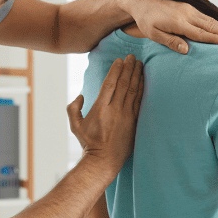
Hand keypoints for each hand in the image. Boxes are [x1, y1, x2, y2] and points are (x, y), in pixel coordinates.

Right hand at [67, 54, 143, 174]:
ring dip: (137, 76)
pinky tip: (143, 81)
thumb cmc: (89, 143)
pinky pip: (139, 101)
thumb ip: (73, 108)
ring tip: (140, 64)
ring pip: (133, 91)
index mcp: (101, 108)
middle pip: (124, 84)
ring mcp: (126, 115)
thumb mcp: (75, 125)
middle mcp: (115, 110)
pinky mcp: (134, 121)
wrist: (104, 160)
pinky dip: (142, 89)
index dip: (116, 70)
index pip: (110, 84)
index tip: (120, 60)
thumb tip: (80, 96)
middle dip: (129, 68)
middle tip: (133, 57)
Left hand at [122, 0, 217, 53]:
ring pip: (209, 19)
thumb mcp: (153, 34)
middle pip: (210, 25)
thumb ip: (170, 41)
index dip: (214, 38)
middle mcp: (186, 14)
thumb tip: (186, 50)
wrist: (142, 1)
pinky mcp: (188, 7)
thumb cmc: (146, 21)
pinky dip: (215, 22)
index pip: (200, 33)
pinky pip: (205, 16)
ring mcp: (188, 9)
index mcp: (178, 22)